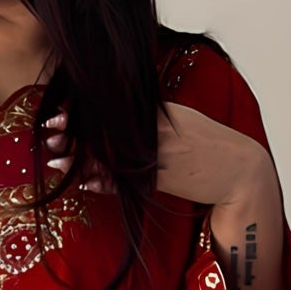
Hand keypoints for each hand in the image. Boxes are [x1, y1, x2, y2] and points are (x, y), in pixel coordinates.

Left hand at [41, 103, 277, 208]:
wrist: (239, 171)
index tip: (59, 112)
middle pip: (107, 130)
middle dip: (75, 133)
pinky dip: (105, 183)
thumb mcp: (178, 118)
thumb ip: (148, 115)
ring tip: (57, 162)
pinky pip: (127, 181)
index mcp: (158, 111)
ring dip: (81, 162)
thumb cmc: (206, 141)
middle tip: (51, 134)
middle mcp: (157, 130)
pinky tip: (85, 184)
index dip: (83, 109)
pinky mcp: (163, 180)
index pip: (113, 106)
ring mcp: (159, 155)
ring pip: (112, 157)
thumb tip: (113, 109)